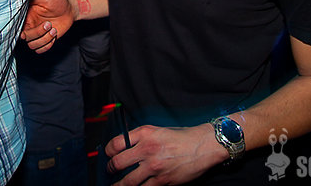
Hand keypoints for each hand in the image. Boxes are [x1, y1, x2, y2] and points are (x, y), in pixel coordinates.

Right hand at [20, 0, 75, 52]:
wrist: (69, 8)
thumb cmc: (57, 0)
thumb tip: (22, 1)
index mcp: (27, 16)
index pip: (18, 27)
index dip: (20, 32)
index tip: (25, 32)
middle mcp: (30, 26)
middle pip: (26, 38)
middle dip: (38, 33)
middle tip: (49, 24)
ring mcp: (38, 34)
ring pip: (33, 45)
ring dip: (44, 40)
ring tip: (53, 30)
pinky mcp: (45, 39)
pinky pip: (40, 49)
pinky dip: (47, 46)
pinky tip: (54, 36)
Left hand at [105, 124, 227, 184]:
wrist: (202, 146)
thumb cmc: (182, 137)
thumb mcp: (158, 130)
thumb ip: (141, 138)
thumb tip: (125, 148)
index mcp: (145, 134)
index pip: (116, 143)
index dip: (108, 151)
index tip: (108, 155)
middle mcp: (147, 149)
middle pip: (118, 163)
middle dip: (111, 169)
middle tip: (110, 171)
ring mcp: (154, 167)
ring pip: (128, 181)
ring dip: (119, 185)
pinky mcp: (163, 180)